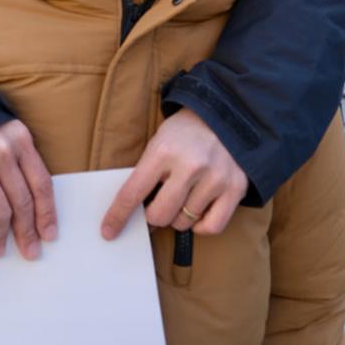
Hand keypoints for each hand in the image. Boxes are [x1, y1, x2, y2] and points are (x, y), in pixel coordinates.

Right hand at [0, 120, 56, 260]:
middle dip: (27, 231)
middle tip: (30, 250)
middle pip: (22, 201)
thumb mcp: (7, 139)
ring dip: (0, 236)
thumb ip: (22, 165)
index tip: (49, 234)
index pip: (41, 183)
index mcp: (20, 139)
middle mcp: (1, 150)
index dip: (47, 213)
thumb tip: (36, 213)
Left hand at [101, 109, 247, 239]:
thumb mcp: (159, 142)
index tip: (109, 231)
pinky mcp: (235, 188)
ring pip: (184, 222)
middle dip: (153, 216)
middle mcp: (190, 166)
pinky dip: (201, 226)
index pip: (133, 192)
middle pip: (160, 215)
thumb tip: (133, 210)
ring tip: (182, 197)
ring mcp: (214, 178)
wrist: (225, 113)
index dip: (118, 215)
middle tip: (157, 205)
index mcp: (163, 150)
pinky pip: (212, 226)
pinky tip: (198, 211)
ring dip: (178, 217)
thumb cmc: (185, 132)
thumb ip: (147, 172)